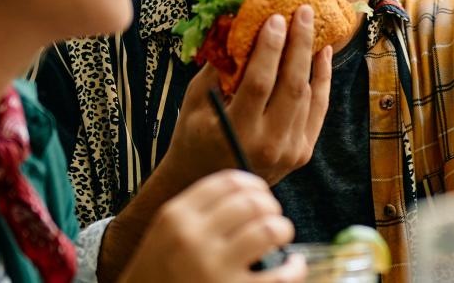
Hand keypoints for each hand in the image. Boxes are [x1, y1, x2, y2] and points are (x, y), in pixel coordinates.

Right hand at [119, 170, 305, 282]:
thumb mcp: (166, 234)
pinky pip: (281, 273)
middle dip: (270, 207)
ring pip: (269, 229)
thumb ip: (198, 212)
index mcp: (176, 217)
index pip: (229, 181)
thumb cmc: (159, 275)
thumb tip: (247, 192)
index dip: (253, 185)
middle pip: (252, 202)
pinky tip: (291, 265)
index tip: (261, 194)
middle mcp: (193, 238)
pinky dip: (294, 268)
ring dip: (282, 231)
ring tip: (279, 237)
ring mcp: (212, 267)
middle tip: (271, 218)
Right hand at [162, 5, 333, 184]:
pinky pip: (318, 110)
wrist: (206, 182)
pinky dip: (322, 81)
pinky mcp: (302, 153)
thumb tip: (238, 25)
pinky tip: (322, 55)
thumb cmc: (193, 137)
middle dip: (299, 44)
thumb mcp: (194, 102)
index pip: (260, 82)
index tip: (276, 18)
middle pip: (292, 86)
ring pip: (309, 96)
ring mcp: (289, 151)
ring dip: (312, 58)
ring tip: (312, 27)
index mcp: (236, 132)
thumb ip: (218, 68)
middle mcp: (268, 144)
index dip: (270, 48)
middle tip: (303, 12)